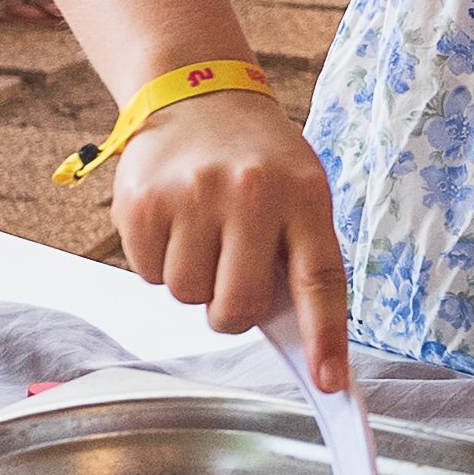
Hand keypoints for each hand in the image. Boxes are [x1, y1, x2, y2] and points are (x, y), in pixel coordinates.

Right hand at [110, 90, 352, 385]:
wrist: (197, 90)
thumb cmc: (258, 157)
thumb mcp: (299, 189)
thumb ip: (298, 254)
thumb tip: (294, 339)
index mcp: (304, 195)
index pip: (319, 281)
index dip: (325, 339)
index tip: (330, 384)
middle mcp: (251, 194)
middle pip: (238, 309)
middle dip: (233, 309)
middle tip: (232, 271)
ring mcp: (193, 196)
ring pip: (187, 297)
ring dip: (193, 280)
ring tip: (203, 230)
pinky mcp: (143, 202)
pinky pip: (146, 276)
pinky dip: (157, 262)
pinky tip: (173, 222)